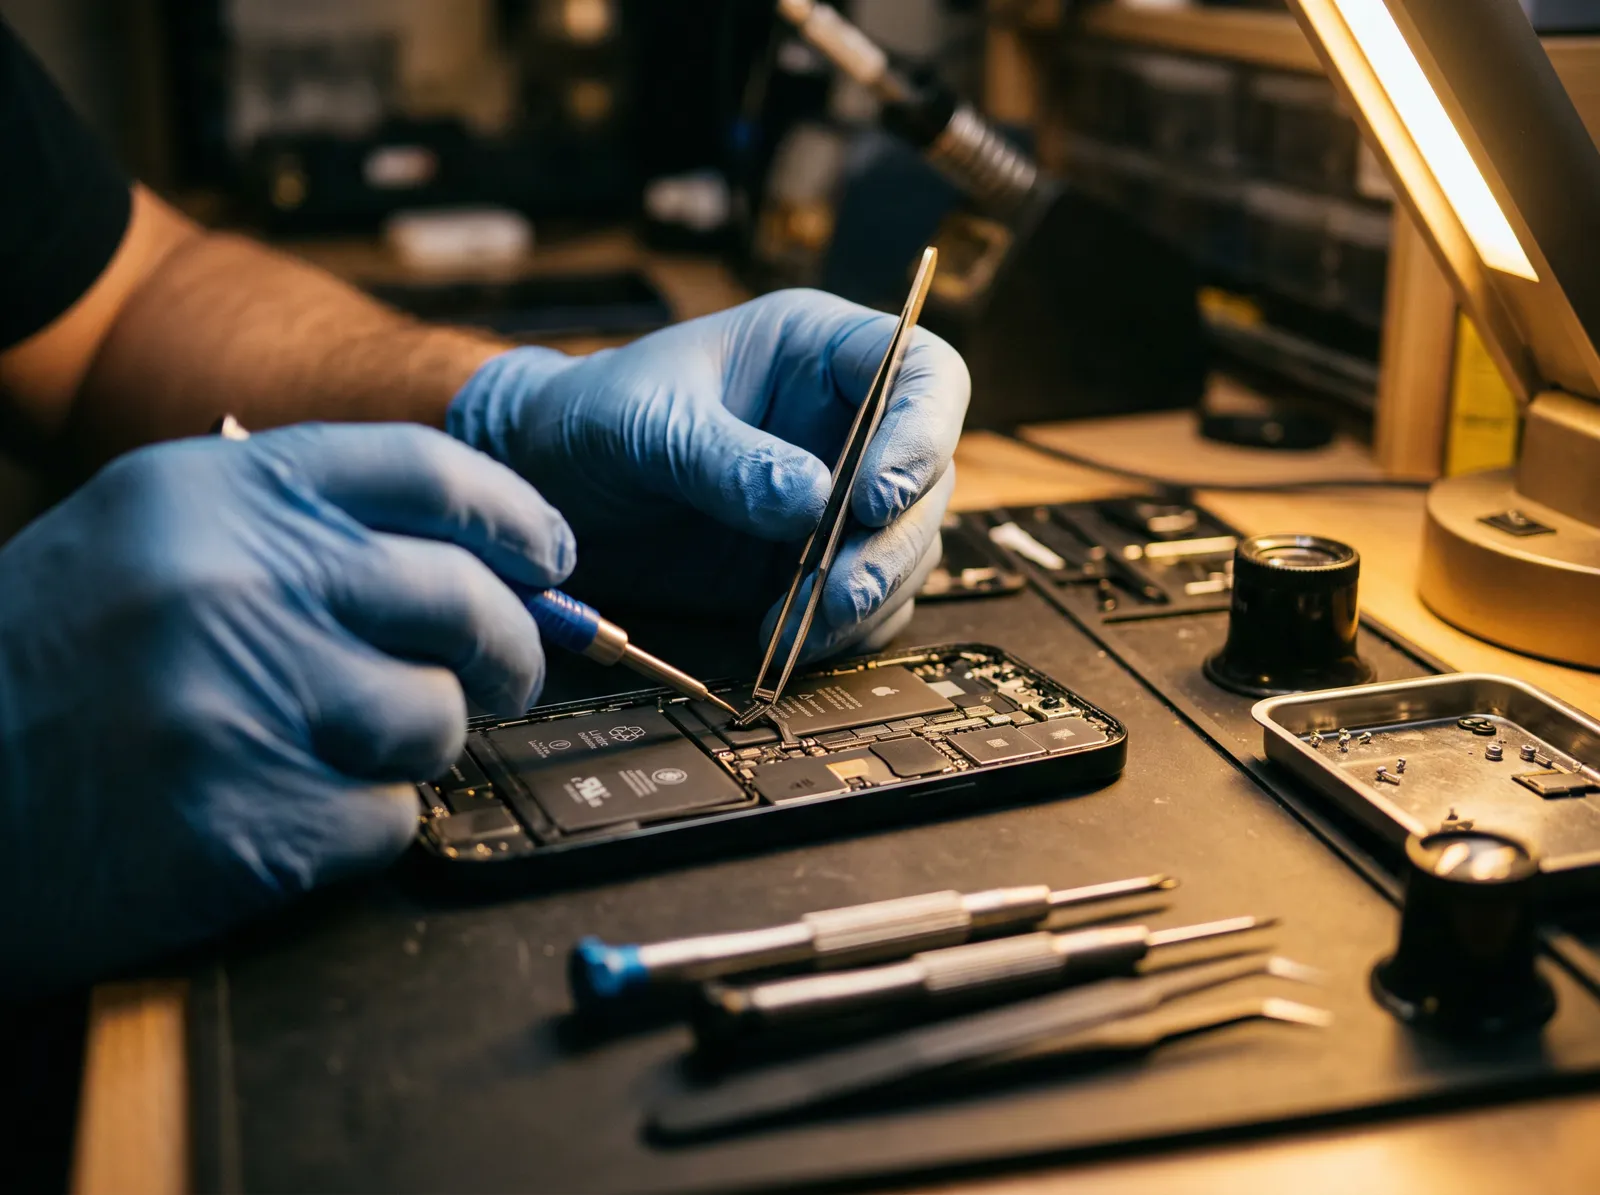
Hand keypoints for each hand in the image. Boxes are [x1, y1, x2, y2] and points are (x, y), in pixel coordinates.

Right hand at [0, 424, 570, 996]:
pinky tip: (280, 807)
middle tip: (507, 672)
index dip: (513, 517)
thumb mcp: (155, 537)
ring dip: (414, 741)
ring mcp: (238, 704)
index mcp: (217, 492)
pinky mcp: (245, 822)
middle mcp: (234, 581)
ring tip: (335, 745)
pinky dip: (357, 821)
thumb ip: (307, 531)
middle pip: (463, 598)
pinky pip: (386, 817)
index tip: (550, 556)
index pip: (426, 471)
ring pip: (436, 718)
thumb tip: (485, 561)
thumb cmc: (55, 661)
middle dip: (512, 645)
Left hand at [448, 289, 969, 660]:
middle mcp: (844, 424)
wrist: (544, 485)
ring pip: (904, 549)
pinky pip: (863, 603)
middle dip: (891, 542)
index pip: (925, 374)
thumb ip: (726, 458)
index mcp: (820, 354)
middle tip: (839, 590)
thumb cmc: (592, 416)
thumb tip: (811, 500)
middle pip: (927, 479)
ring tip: (802, 625)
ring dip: (869, 596)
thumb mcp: (649, 422)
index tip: (876, 496)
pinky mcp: (810, 564)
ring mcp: (834, 499)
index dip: (923, 432)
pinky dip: (842, 632)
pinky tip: (788, 640)